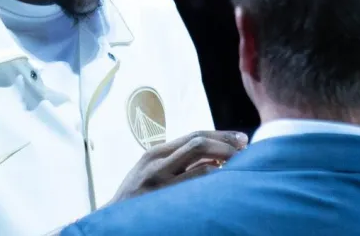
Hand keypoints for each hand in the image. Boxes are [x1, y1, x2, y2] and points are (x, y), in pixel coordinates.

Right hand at [108, 130, 247, 203]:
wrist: (112, 224)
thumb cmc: (138, 201)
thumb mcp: (151, 174)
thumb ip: (177, 163)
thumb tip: (216, 158)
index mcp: (154, 154)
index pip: (194, 135)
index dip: (221, 135)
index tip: (242, 139)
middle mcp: (156, 163)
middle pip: (198, 142)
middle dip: (226, 144)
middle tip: (246, 150)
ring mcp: (158, 182)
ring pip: (200, 164)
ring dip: (225, 164)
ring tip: (239, 168)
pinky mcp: (162, 200)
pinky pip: (195, 187)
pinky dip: (213, 182)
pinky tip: (224, 186)